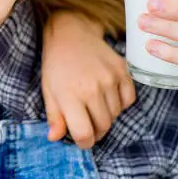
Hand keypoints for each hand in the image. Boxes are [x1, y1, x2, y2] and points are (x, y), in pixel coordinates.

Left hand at [42, 12, 135, 148]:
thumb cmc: (56, 65)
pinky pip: (129, 100)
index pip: (85, 134)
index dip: (84, 143)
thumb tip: (55, 138)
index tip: (82, 140)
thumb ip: (54, 116)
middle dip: (96, 130)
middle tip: (88, 122)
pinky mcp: (123, 71)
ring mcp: (110, 79)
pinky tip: (108, 95)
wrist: (71, 35)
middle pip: (103, 127)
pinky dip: (121, 103)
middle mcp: (92, 89)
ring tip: (95, 104)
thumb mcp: (49, 91)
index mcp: (70, 96)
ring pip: (116, 114)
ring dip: (107, 115)